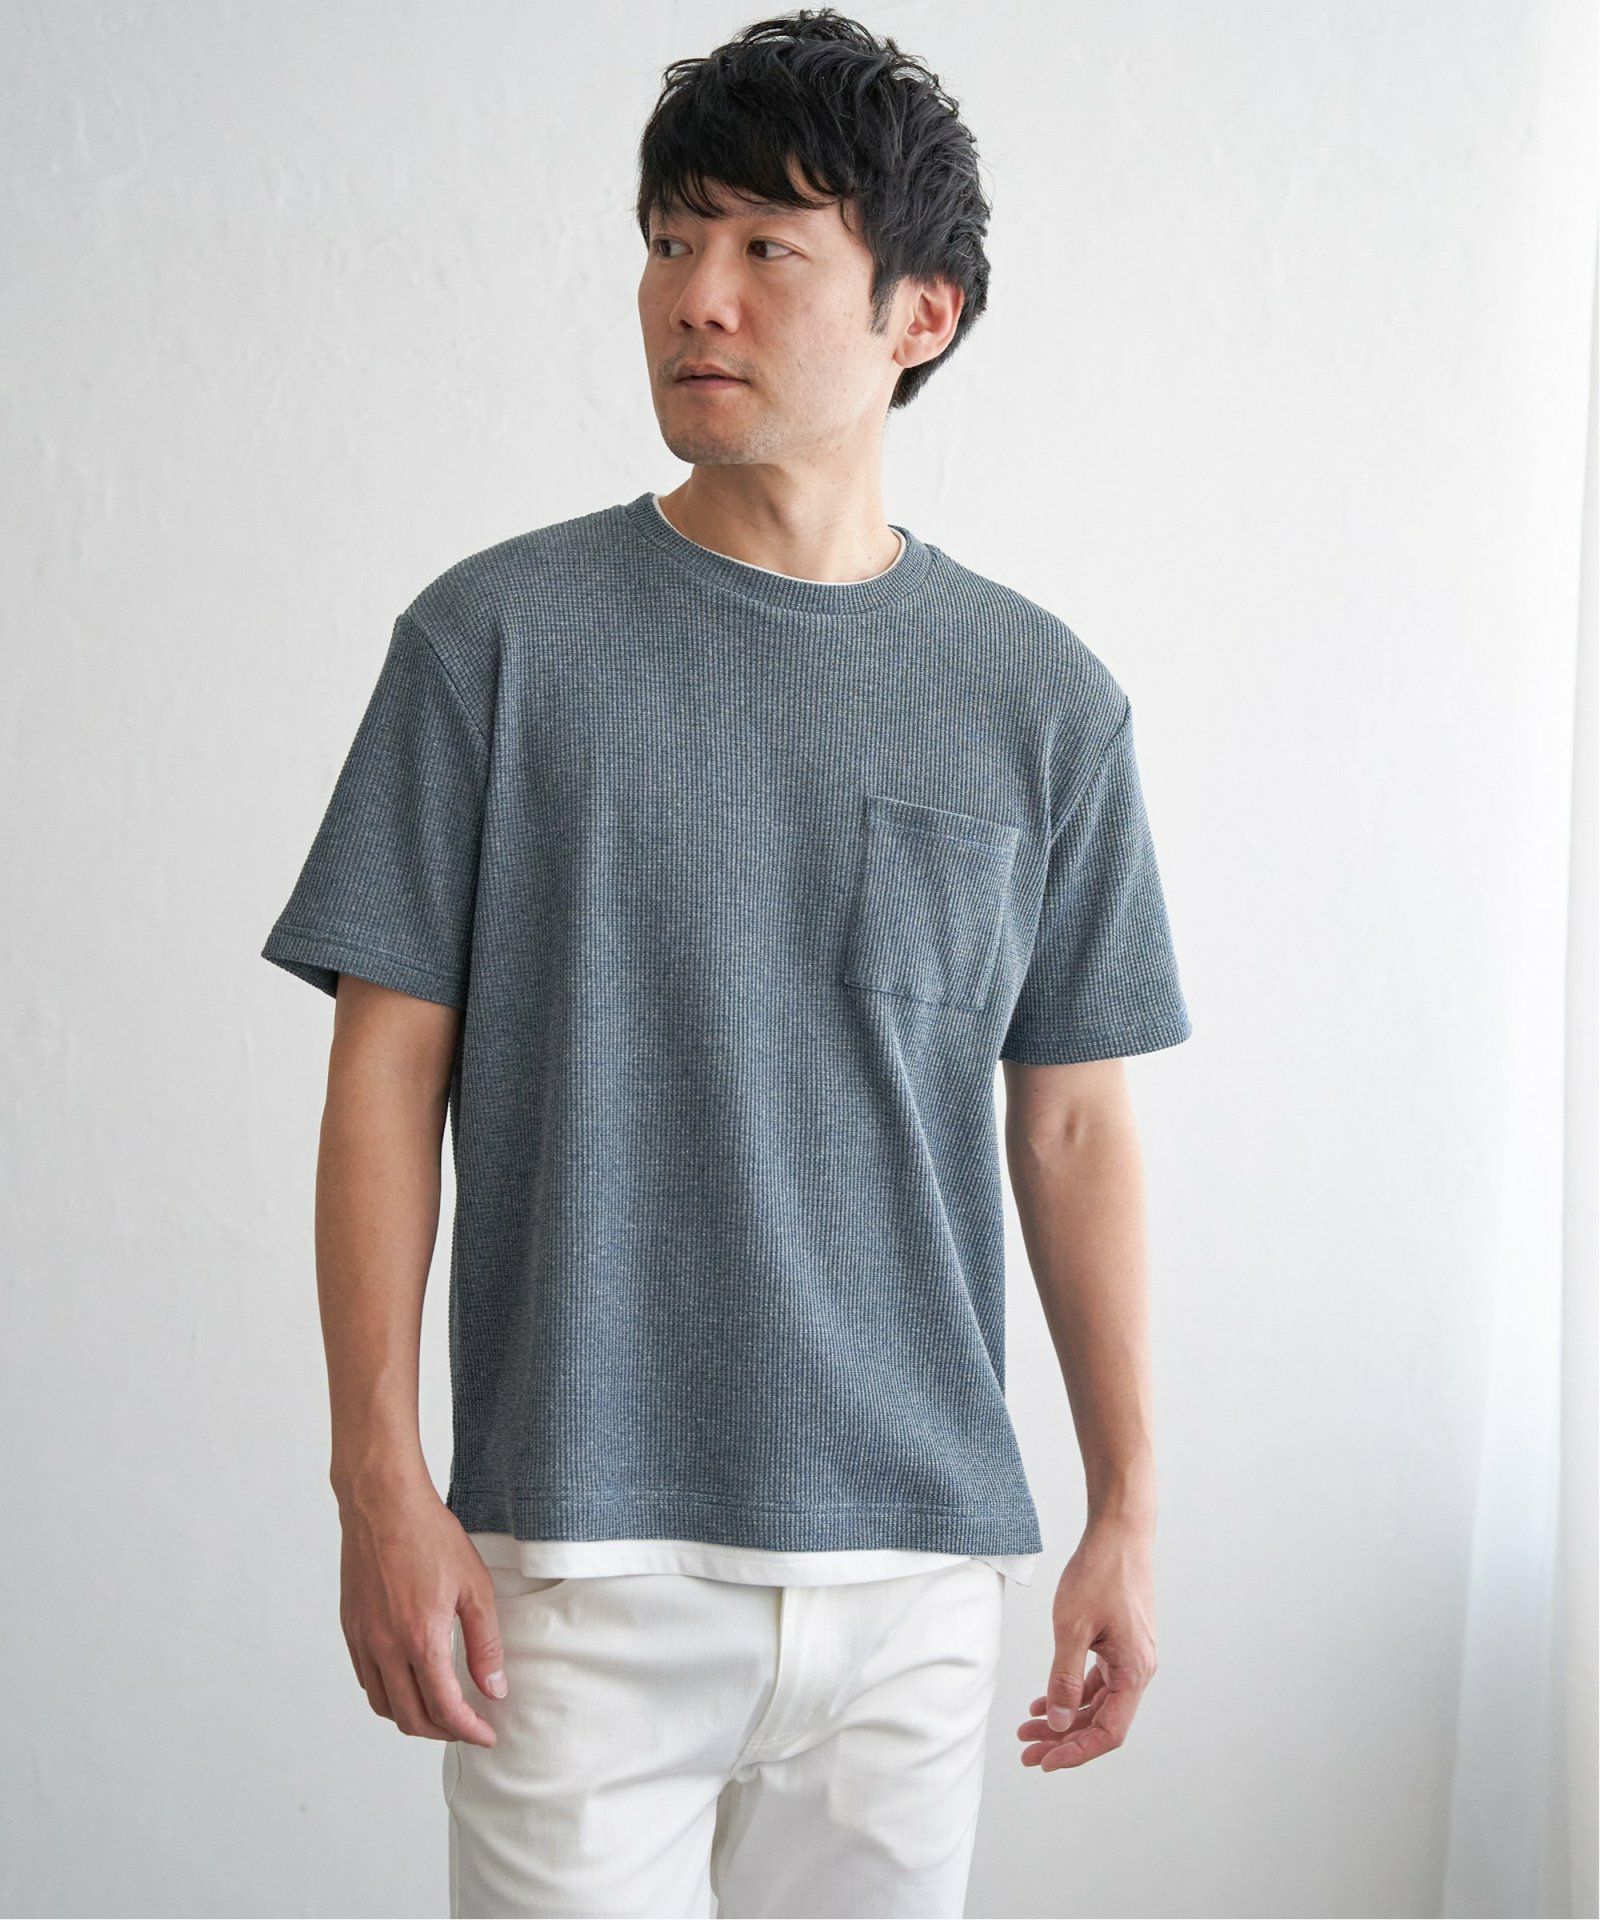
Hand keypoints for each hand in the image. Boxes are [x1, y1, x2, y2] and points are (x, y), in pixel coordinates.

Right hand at [334, 1475, 507, 1746]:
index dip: (468, 1730)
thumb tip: (494, 1688)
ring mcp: (363, 1640)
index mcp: (420, 1639)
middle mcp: (386, 1648)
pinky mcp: (350, 1629)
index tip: (486, 1734)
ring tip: (441, 1710)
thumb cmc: (430, 1537)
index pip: (444, 1708)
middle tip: (467, 1726)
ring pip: (384, 1705)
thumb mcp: (474, 1587)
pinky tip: (410, 1683)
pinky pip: (367, 1681)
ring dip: (413, 1718)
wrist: (383, 1504)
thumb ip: (485, 1644)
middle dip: (443, 1732)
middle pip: (411, 1718)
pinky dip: (389, 1696)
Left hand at [1017, 1515, 1156, 1770]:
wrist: (1119, 1533)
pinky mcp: (1120, 1643)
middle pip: (1101, 1722)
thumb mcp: (1072, 1627)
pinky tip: (1044, 1700)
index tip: (1045, 1761)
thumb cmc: (1100, 1573)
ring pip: (1097, 1703)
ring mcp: (1130, 1656)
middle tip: (1027, 1752)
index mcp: (1134, 1672)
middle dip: (1063, 1739)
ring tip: (1028, 1728)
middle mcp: (1138, 1670)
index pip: (1108, 1732)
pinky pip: (1097, 1681)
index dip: (1076, 1752)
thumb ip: (1064, 1679)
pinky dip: (1072, 1693)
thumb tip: (1057, 1722)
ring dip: (1064, 1718)